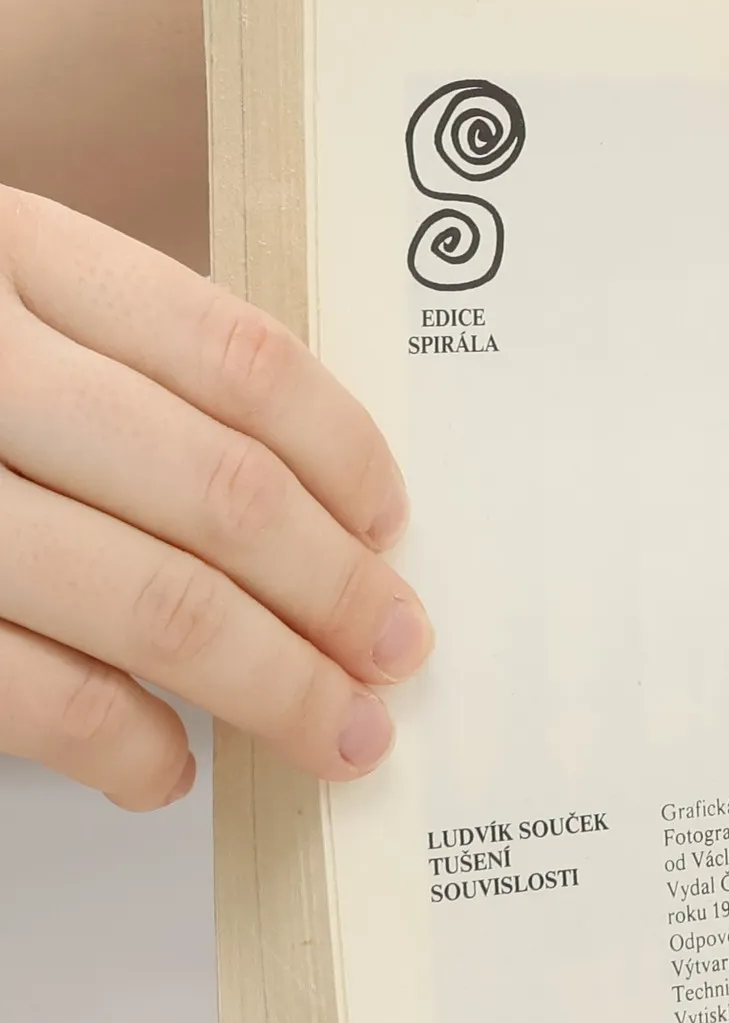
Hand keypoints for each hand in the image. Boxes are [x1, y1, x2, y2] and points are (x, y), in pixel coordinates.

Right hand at [0, 187, 431, 809]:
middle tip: (395, 652)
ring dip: (276, 689)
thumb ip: (116, 372)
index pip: (236, 360)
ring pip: (157, 605)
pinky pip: (40, 695)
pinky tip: (171, 769)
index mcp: (7, 253)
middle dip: (336, 596)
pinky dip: (130, 746)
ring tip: (335, 733)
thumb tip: (312, 511)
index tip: (390, 528)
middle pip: (221, 496)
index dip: (343, 458)